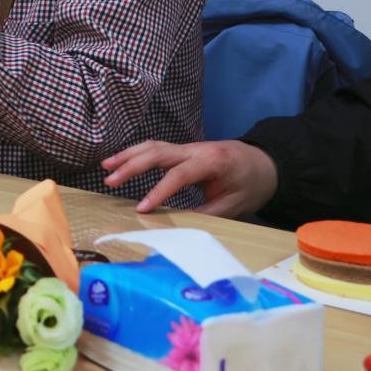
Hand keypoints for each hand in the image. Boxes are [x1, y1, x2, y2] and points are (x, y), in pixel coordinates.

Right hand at [101, 139, 278, 216]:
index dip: (159, 191)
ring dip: (128, 155)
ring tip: (106, 167)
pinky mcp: (182, 150)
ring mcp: (187, 147)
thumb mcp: (233, 206)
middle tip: (110, 180)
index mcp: (212, 162)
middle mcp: (196, 149)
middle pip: (158, 152)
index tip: (141, 209)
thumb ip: (204, 213)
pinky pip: (155, 148)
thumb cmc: (249, 186)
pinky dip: (135, 153)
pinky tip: (119, 161)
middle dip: (132, 165)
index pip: (179, 175)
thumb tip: (174, 225)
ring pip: (152, 145)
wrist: (264, 163)